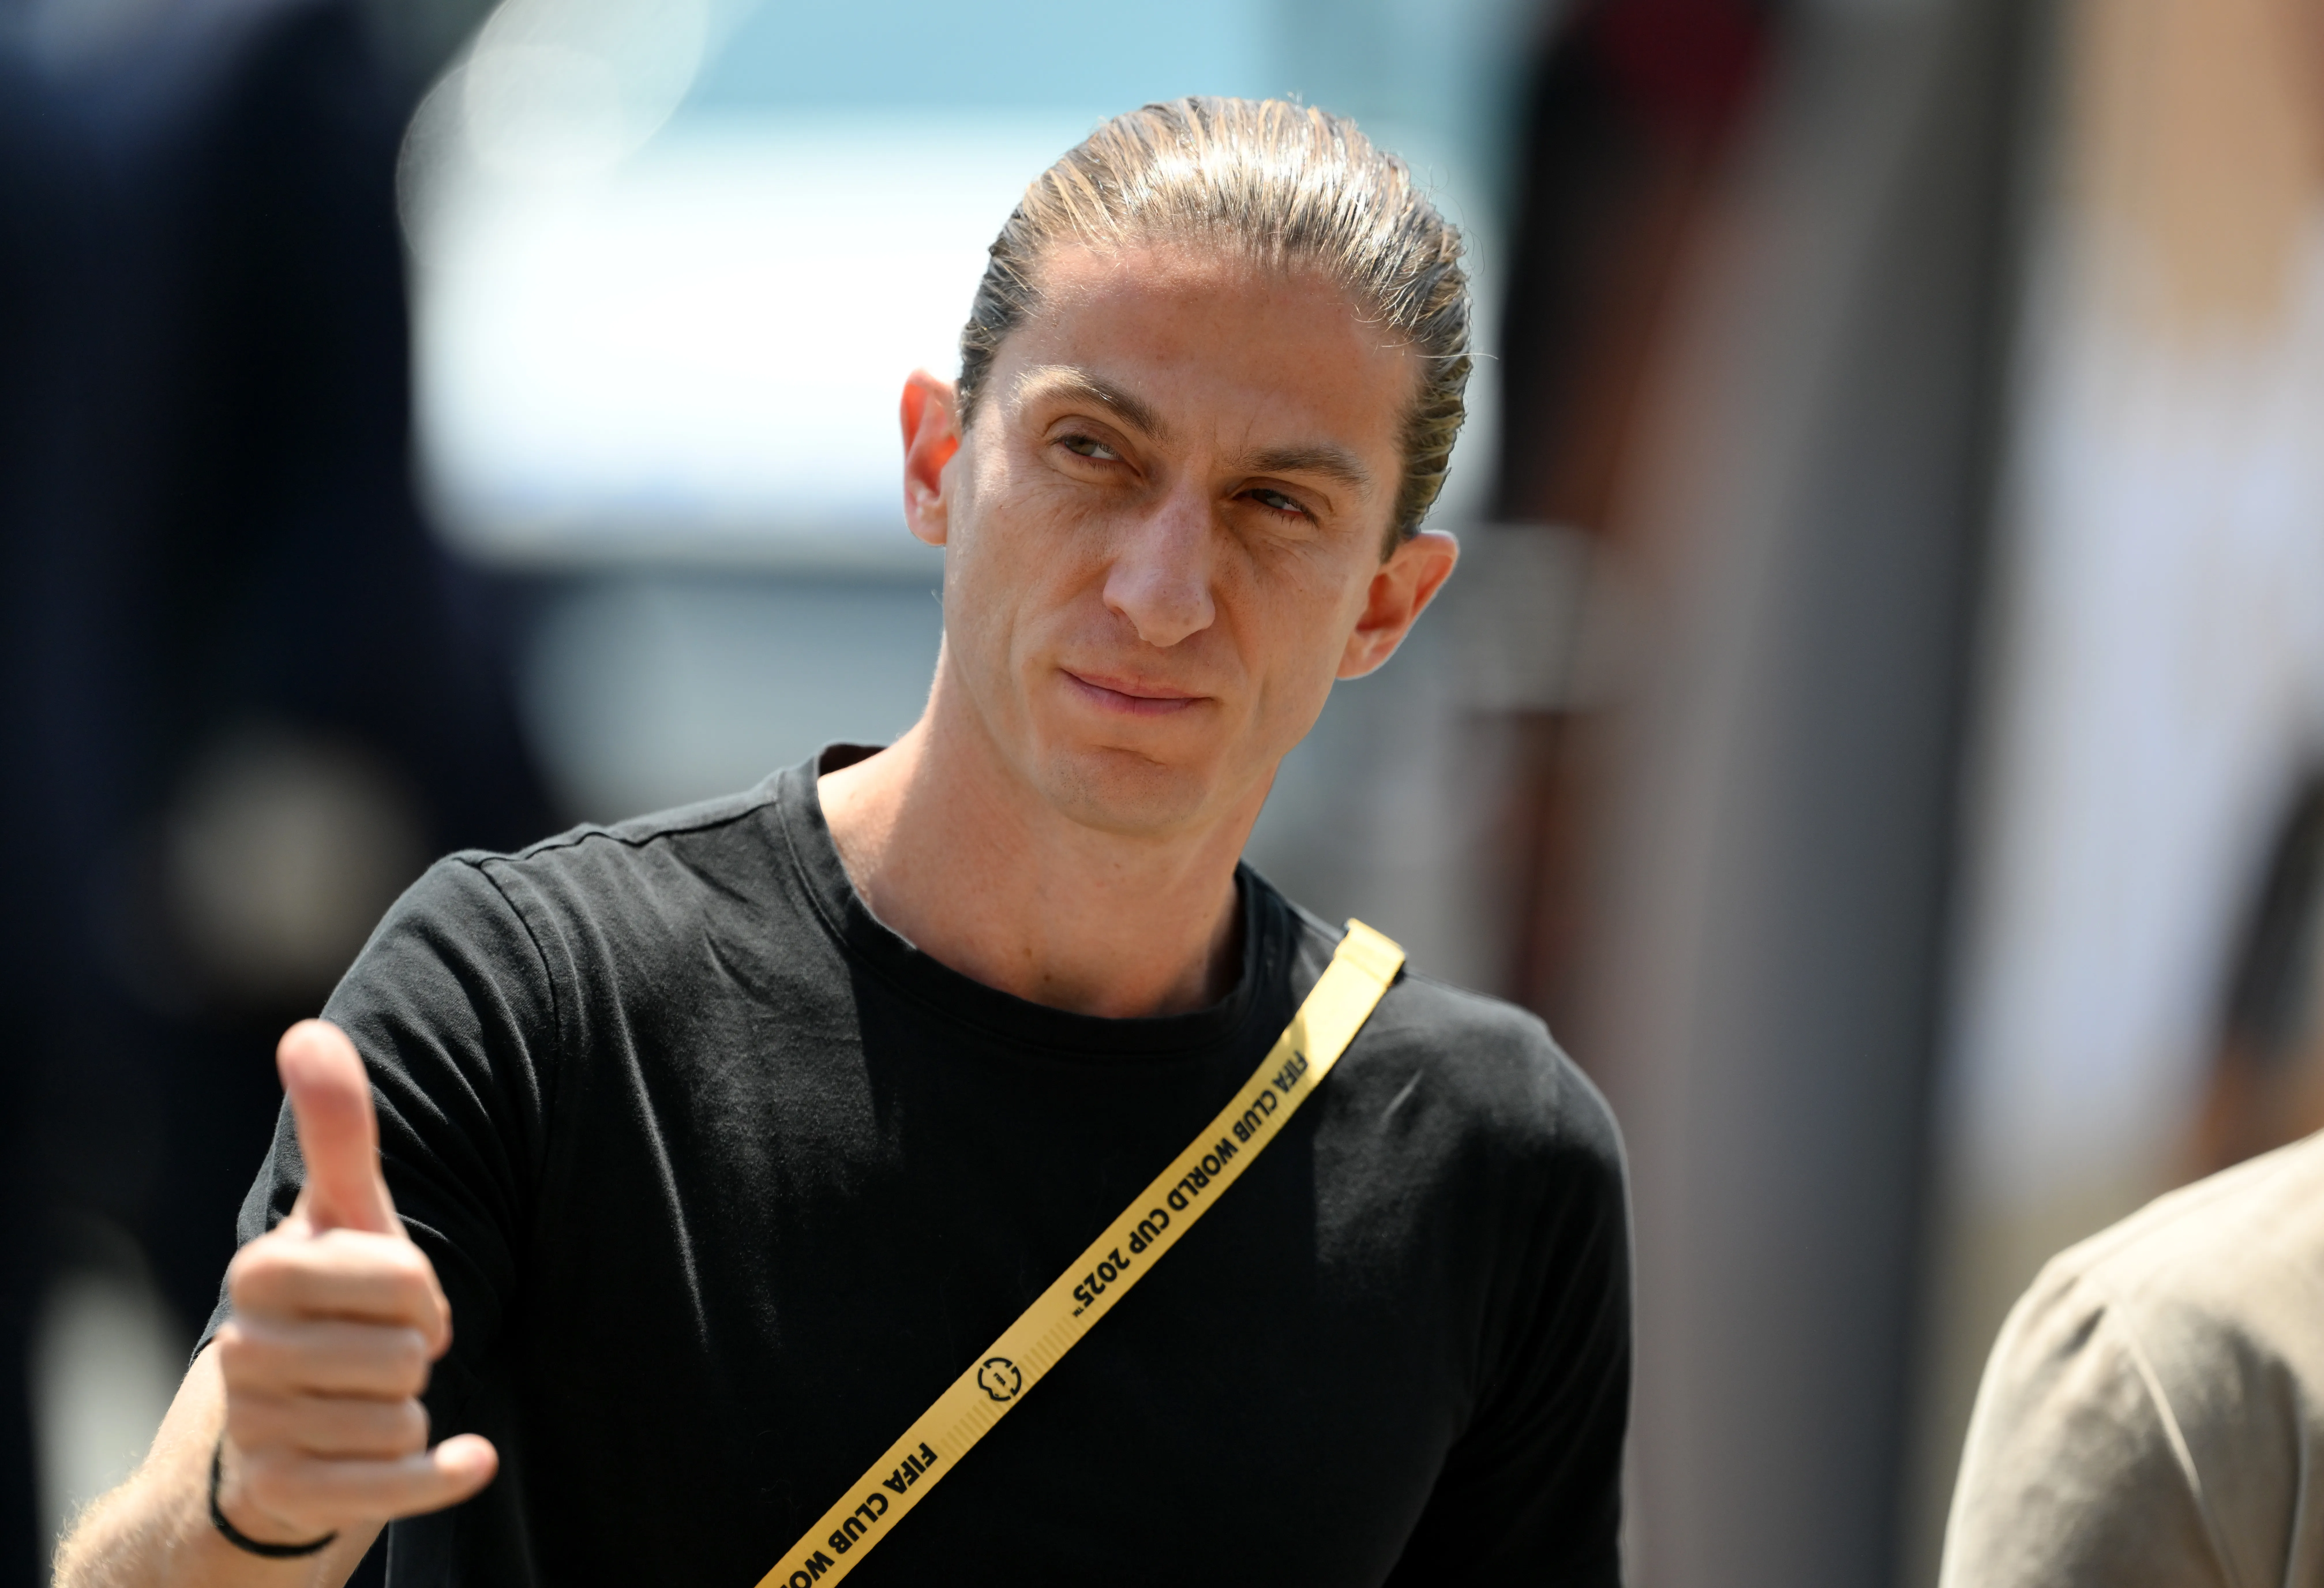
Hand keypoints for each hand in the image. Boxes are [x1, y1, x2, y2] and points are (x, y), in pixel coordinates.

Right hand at [211, 1021, 496, 1544]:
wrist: (281, 1418)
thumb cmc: (332, 1298)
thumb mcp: (344, 1213)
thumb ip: (335, 1126)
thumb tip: (307, 1030)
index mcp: (259, 1275)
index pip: (402, 1276)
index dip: (419, 1290)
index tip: (397, 1297)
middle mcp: (242, 1353)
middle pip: (404, 1352)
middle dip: (414, 1351)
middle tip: (382, 1350)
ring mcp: (258, 1429)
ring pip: (401, 1415)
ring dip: (410, 1407)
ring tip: (371, 1397)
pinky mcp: (290, 1494)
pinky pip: (394, 1485)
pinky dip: (442, 1474)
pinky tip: (463, 1458)